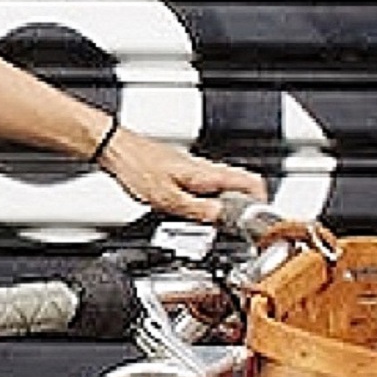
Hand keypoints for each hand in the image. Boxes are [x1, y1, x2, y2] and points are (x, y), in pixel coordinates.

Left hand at [98, 125, 266, 223]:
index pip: (251, 182)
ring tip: (214, 224)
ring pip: (222, 188)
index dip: (262, 202)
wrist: (115, 150)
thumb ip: (197, 209)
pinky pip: (205, 189)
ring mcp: (195, 170)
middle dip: (243, 209)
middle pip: (241, 186)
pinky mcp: (183, 173)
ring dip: (224, 207)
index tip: (259, 221)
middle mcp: (205, 169)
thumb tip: (220, 217)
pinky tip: (193, 214)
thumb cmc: (135, 166)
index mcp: (208, 173)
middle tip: (237, 227)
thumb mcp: (167, 198)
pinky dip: (206, 203)